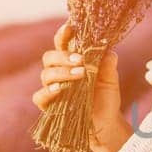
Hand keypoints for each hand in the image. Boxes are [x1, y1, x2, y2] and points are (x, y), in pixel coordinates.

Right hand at [34, 21, 130, 151]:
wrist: (106, 124)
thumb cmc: (106, 98)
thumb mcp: (111, 81)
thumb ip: (108, 65)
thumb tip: (108, 50)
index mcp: (71, 62)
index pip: (62, 44)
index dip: (63, 34)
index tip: (70, 27)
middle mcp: (59, 72)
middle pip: (49, 57)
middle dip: (63, 56)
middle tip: (79, 59)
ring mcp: (52, 89)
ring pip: (45, 74)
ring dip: (62, 72)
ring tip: (80, 74)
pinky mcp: (48, 106)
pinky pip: (40, 96)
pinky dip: (48, 92)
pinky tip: (59, 89)